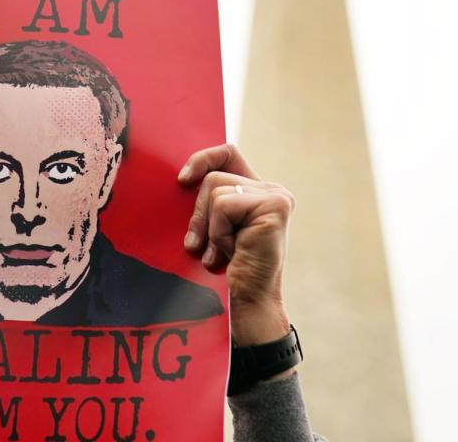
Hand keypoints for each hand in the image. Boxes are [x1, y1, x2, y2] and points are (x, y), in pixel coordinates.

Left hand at [178, 144, 295, 351]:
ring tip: (224, 251)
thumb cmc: (226, 270)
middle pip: (213, 176)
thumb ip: (208, 202)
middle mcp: (272, 189)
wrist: (247, 303)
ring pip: (215, 189)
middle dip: (199, 213)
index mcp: (258, 191)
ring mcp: (276, 196)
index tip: (182, 180)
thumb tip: (181, 179)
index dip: (203, 158)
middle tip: (203, 246)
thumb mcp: (212, 228)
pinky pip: (224, 205)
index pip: (228, 153)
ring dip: (210, 227)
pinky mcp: (275, 206)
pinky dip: (219, 232)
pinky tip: (233, 252)